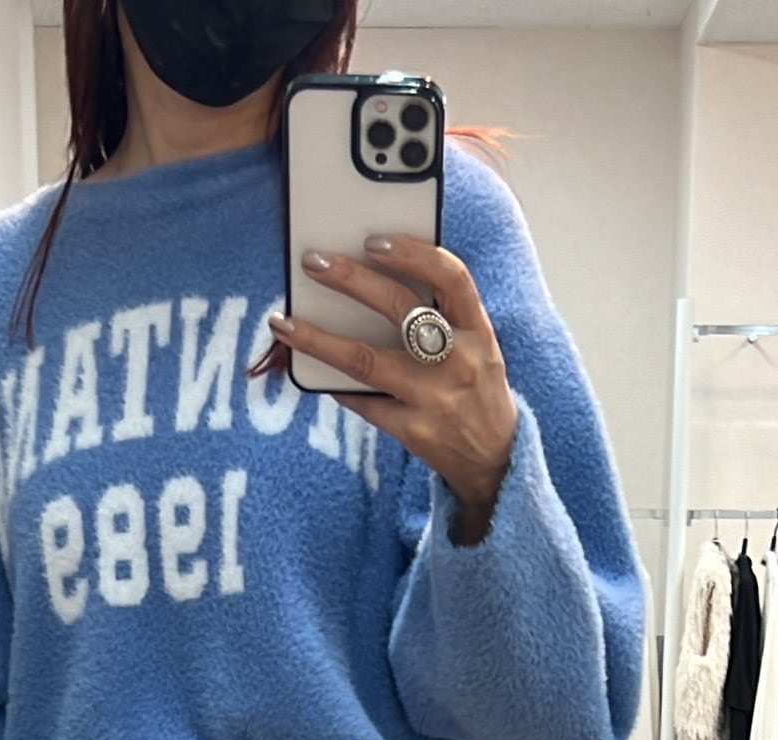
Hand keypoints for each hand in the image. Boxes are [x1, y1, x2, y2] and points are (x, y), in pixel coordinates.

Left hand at [269, 233, 518, 545]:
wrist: (494, 459)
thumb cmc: (475, 390)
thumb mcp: (477, 348)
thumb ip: (441, 316)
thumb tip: (373, 280)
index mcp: (478, 331)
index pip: (452, 278)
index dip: (414, 254)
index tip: (374, 241)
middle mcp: (459, 361)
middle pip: (401, 309)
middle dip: (352, 280)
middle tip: (313, 261)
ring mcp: (435, 399)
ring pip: (367, 360)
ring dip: (319, 339)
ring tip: (284, 323)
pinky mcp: (413, 432)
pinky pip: (363, 402)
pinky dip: (336, 386)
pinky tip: (314, 371)